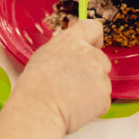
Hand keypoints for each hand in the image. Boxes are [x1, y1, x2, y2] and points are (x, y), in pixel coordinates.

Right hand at [10, 20, 111, 134]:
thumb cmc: (34, 86)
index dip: (94, 37)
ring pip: (103, 80)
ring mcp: (99, 75)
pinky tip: (76, 108)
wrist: (38, 111)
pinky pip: (103, 99)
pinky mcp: (104, 96)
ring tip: (70, 97)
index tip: (92, 44)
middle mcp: (89, 54)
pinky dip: (94, 105)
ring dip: (93, 88)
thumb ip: (64, 45)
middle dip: (92, 69)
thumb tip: (73, 29)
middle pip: (101, 58)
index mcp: (72, 41)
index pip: (93, 27)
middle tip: (72, 82)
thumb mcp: (45, 54)